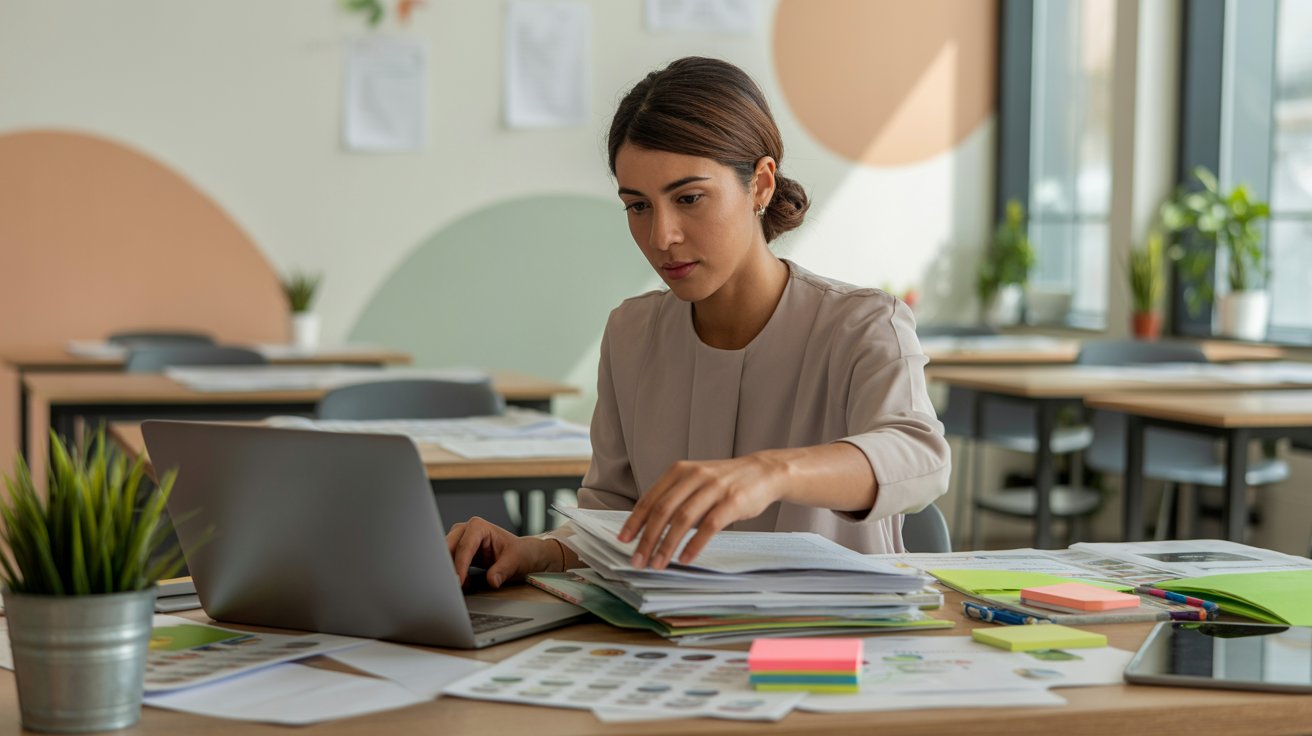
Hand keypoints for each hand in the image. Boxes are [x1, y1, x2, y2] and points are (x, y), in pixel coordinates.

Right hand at [445, 517, 560, 588]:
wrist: (521, 554)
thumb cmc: (519, 552)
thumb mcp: (515, 561)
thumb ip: (503, 570)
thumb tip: (492, 581)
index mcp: (479, 526)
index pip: (464, 546)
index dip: (460, 565)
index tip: (458, 581)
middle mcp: (465, 530)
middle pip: (448, 548)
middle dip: (448, 567)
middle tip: (452, 586)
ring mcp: (459, 540)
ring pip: (445, 556)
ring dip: (449, 571)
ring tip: (459, 587)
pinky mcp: (458, 551)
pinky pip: (448, 563)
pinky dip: (453, 574)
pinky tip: (464, 584)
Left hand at [617, 454, 784, 569]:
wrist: (764, 472)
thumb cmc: (725, 482)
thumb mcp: (696, 480)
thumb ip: (675, 497)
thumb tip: (647, 527)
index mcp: (679, 471)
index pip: (650, 499)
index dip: (634, 521)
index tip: (623, 540)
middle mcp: (694, 476)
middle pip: (662, 511)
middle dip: (647, 538)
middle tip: (637, 560)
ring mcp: (714, 488)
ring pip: (683, 519)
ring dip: (667, 545)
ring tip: (658, 564)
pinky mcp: (732, 501)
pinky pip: (708, 526)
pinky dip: (694, 545)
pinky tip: (685, 558)